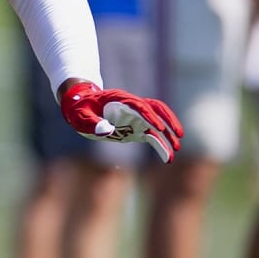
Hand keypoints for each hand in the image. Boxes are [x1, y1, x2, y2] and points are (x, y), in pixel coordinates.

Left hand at [58, 79, 183, 162]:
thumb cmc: (79, 109)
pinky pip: (152, 136)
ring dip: (168, 134)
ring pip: (158, 122)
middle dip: (169, 121)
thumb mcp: (80, 116)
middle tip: (178, 135)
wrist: (79, 106)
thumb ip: (92, 123)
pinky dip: (160, 145)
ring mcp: (135, 117)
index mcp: (120, 100)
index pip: (140, 106)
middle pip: (156, 109)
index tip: (160, 128)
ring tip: (176, 149)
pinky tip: (167, 157)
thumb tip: (106, 131)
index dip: (150, 116)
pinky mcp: (135, 128)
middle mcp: (131, 106)